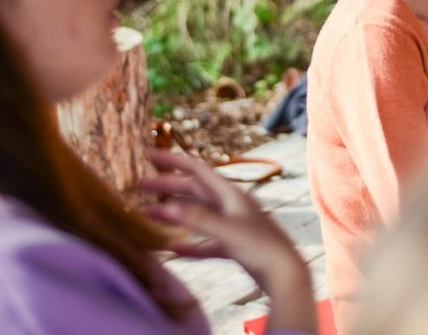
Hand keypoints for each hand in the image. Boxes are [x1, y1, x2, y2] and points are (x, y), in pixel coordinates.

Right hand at [143, 149, 315, 332]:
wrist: (287, 273)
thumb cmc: (262, 247)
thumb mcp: (227, 230)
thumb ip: (196, 219)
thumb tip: (163, 207)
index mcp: (231, 193)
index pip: (198, 168)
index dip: (174, 160)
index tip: (150, 154)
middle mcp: (231, 206)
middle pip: (194, 190)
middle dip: (168, 186)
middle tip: (140, 185)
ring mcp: (232, 226)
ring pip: (198, 214)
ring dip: (175, 212)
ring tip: (150, 213)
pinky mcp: (233, 246)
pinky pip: (205, 242)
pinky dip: (189, 244)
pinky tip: (173, 248)